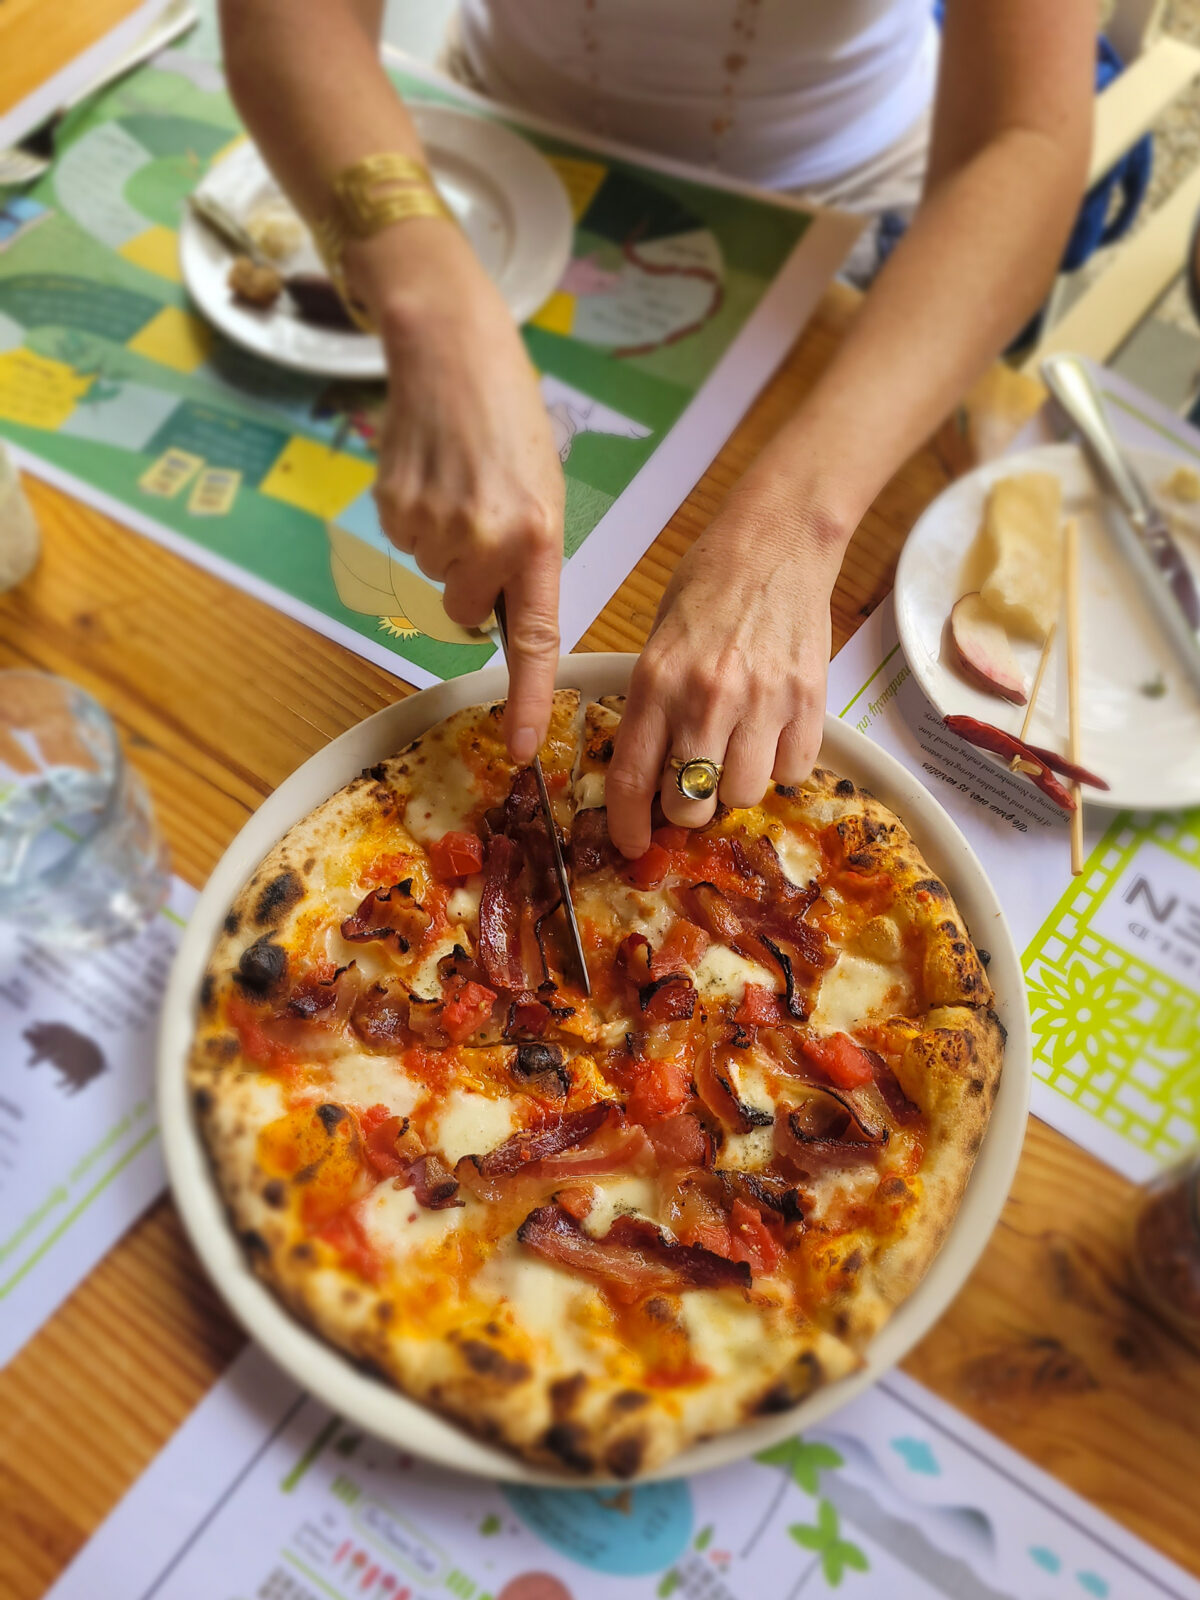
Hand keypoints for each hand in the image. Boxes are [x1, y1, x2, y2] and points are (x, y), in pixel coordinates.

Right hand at [348, 222, 565, 763]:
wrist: (449, 348)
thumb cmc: (510, 419)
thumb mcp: (544, 492)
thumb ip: (528, 559)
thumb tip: (496, 617)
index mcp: (536, 537)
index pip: (532, 641)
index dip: (525, 701)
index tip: (522, 751)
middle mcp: (483, 540)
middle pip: (466, 611)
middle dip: (472, 583)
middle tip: (483, 522)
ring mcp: (431, 527)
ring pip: (434, 576)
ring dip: (444, 545)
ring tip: (459, 484)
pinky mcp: (391, 509)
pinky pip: (404, 544)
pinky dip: (415, 521)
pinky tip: (430, 476)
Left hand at [605, 498, 844, 857]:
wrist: (777, 541)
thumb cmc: (710, 585)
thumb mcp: (659, 641)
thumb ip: (653, 705)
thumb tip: (649, 773)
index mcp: (656, 682)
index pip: (633, 779)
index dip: (629, 825)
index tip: (632, 843)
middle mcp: (706, 698)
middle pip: (691, 805)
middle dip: (688, 808)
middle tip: (692, 786)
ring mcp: (762, 702)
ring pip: (743, 795)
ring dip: (737, 785)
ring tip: (738, 748)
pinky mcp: (809, 701)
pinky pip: (794, 771)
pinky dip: (783, 765)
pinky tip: (774, 732)